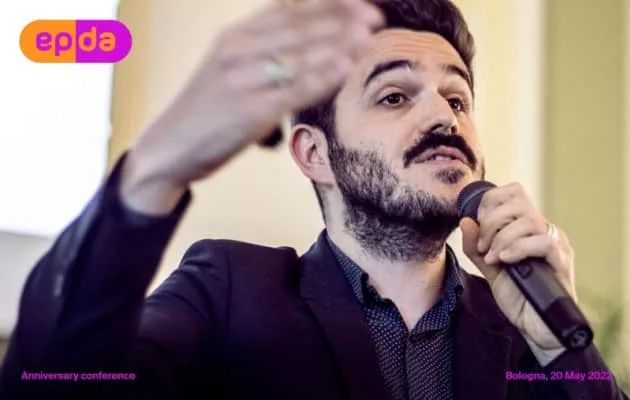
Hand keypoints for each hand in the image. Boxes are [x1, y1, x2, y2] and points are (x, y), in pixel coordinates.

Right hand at [120, 0, 383, 213]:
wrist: (168, 147)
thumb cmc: (206, 110)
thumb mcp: (228, 68)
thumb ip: (262, 53)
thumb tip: (311, 46)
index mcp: (233, 36)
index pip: (288, 10)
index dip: (328, 4)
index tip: (361, 4)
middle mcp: (236, 51)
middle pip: (297, 28)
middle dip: (339, 20)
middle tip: (375, 18)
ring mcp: (241, 80)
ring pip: (297, 55)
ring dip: (336, 44)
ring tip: (367, 37)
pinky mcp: (247, 111)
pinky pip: (291, 91)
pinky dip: (320, 78)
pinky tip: (343, 69)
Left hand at [459, 183, 575, 349]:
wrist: (535, 328)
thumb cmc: (517, 297)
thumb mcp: (489, 268)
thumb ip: (476, 246)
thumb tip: (465, 220)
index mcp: (528, 227)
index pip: (513, 192)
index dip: (490, 203)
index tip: (478, 227)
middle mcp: (545, 230)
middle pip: (518, 202)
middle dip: (492, 221)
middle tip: (484, 247)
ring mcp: (556, 244)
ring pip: (529, 220)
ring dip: (502, 237)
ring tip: (493, 258)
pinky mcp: (562, 261)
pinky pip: (543, 241)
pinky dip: (518, 248)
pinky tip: (505, 261)